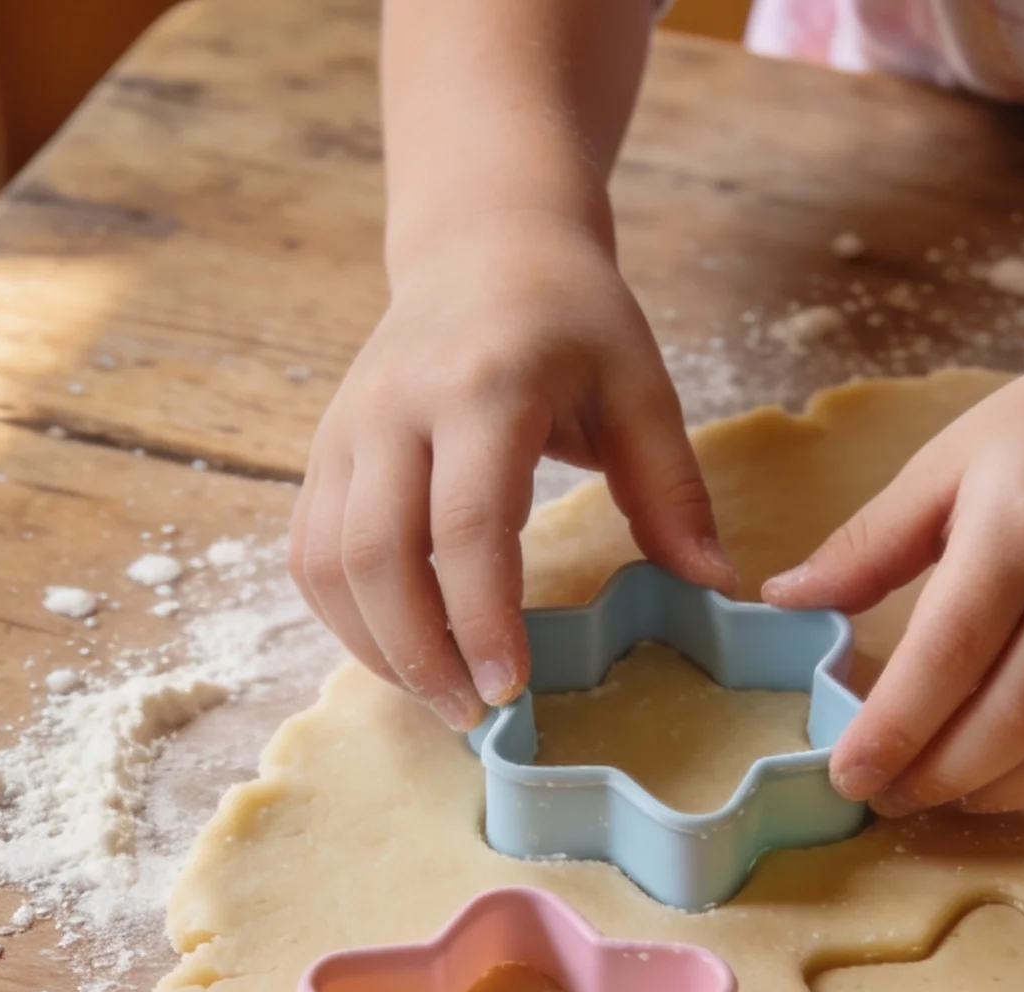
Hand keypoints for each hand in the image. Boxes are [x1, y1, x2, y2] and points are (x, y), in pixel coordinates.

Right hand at [290, 210, 736, 729]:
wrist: (482, 244)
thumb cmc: (571, 317)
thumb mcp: (640, 384)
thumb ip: (672, 488)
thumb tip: (714, 585)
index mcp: (484, 386)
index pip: (466, 522)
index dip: (482, 616)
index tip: (509, 689)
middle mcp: (396, 408)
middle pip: (377, 556)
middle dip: (419, 653)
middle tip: (472, 715)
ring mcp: (346, 429)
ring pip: (327, 563)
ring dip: (373, 646)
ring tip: (437, 695)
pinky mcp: (322, 452)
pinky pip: (308, 552)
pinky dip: (343, 616)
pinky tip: (397, 649)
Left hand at [763, 344, 1023, 813]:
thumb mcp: (949, 463)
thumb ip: (869, 543)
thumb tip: (784, 601)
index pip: (948, 654)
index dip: (894, 730)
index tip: (848, 775)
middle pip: (1017, 715)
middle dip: (943, 776)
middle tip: (893, 798)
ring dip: (1010, 792)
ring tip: (955, 796)